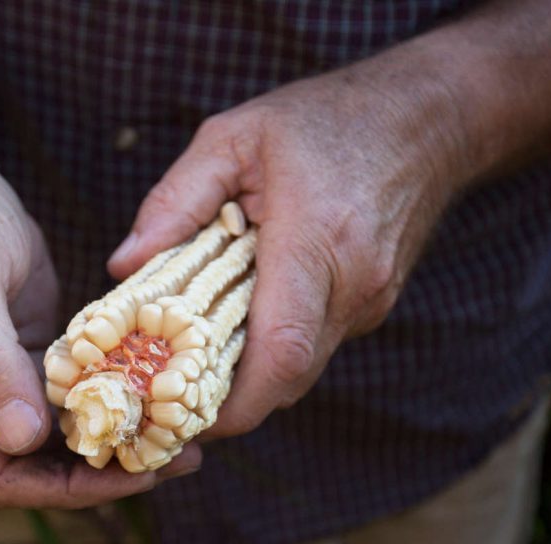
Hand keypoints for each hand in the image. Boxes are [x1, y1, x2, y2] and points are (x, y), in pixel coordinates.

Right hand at [0, 157, 199, 506]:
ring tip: (180, 444)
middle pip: (24, 472)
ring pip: (49, 448)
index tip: (130, 473)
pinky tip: (153, 405)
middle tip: (177, 463)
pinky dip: (105, 411)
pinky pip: (63, 407)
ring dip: (109, 448)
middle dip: (97, 477)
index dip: (59, 488)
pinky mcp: (18, 366)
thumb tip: (19, 439)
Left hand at [108, 63, 470, 436]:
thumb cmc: (325, 119)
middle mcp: (353, 284)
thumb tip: (123, 265)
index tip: (180, 417)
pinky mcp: (373, 305)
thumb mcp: (234, 137)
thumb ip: (176, 200)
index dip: (232, 401)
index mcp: (317, 239)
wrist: (427, 118)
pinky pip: (316, 345)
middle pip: (286, 377)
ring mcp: (370, 301)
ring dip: (249, 375)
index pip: (279, 350)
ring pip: (301, 367)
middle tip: (167, 400)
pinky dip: (274, 348)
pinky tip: (239, 324)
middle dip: (227, 401)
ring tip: (192, 362)